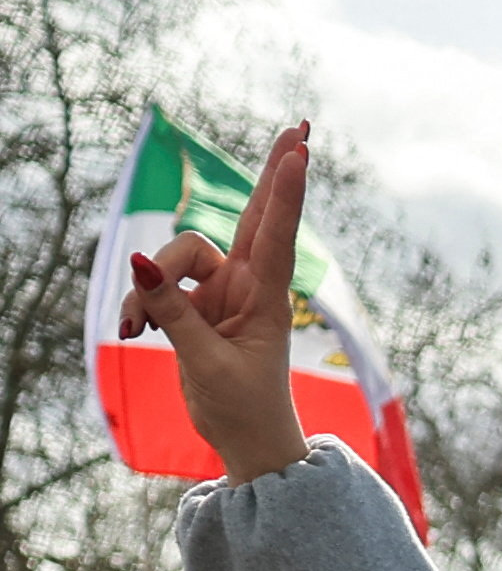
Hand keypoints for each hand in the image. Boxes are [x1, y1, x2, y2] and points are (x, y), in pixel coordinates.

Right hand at [116, 122, 315, 485]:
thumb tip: (140, 263)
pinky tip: (134, 333)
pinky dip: (142, 305)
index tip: (299, 152)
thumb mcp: (206, 362)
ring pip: (174, 257)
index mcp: (267, 298)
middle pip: (253, 214)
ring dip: (150, 289)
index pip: (275, 233)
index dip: (283, 191)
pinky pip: (157, 285)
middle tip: (299, 128)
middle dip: (272, 174)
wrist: (246, 441)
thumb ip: (174, 313)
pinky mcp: (195, 303)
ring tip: (138, 329)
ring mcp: (221, 290)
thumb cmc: (243, 407)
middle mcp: (247, 285)